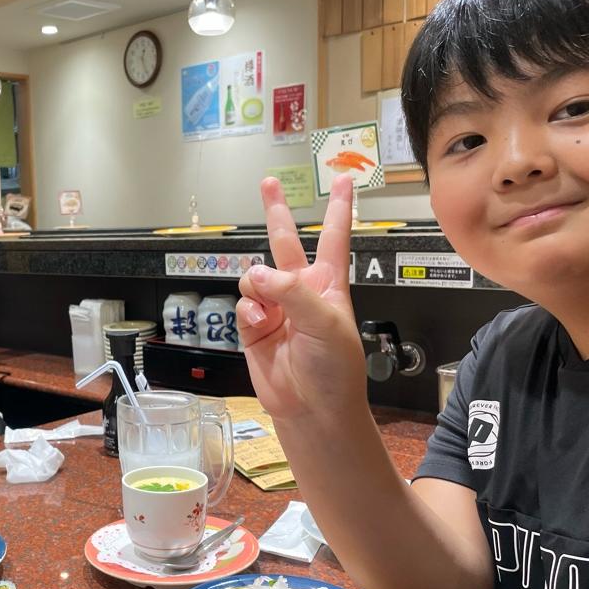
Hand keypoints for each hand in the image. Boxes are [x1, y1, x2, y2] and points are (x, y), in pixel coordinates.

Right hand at [237, 174, 366, 419]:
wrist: (312, 408)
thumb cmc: (334, 368)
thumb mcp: (325, 323)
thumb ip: (293, 292)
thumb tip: (256, 273)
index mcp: (328, 285)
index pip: (334, 237)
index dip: (340, 208)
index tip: (345, 180)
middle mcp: (300, 291)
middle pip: (285, 242)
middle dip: (276, 212)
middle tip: (268, 184)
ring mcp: (275, 309)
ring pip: (255, 277)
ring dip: (258, 285)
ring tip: (269, 309)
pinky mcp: (253, 328)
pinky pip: (243, 304)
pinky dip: (249, 312)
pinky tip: (260, 324)